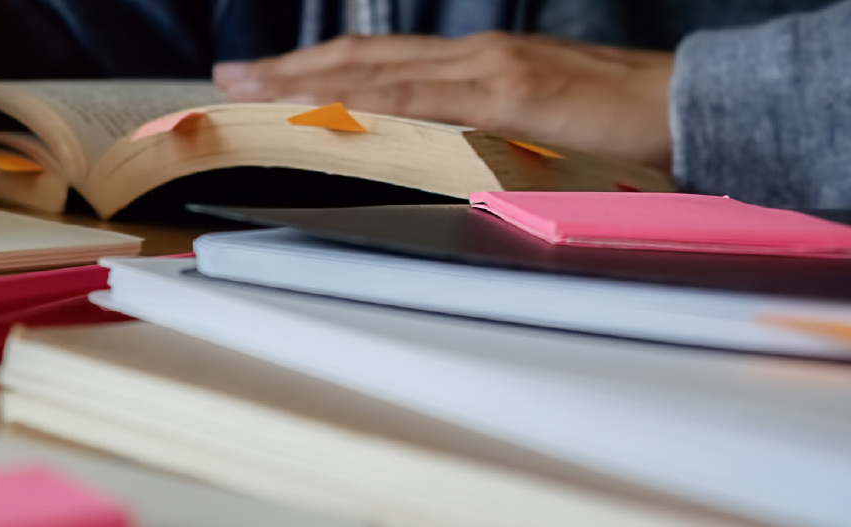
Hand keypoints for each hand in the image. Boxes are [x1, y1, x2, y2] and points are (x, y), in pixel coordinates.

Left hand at [212, 32, 675, 170]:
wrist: (694, 106)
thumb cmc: (620, 123)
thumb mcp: (532, 127)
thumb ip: (478, 137)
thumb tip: (423, 161)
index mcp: (477, 64)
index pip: (377, 64)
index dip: (313, 70)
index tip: (259, 81)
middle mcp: (474, 57)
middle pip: (360, 59)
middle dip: (288, 69)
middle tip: (227, 79)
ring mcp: (490, 72)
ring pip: (377, 73)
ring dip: (308, 81)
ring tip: (252, 91)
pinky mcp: (512, 95)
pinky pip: (424, 101)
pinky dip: (369, 104)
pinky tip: (328, 109)